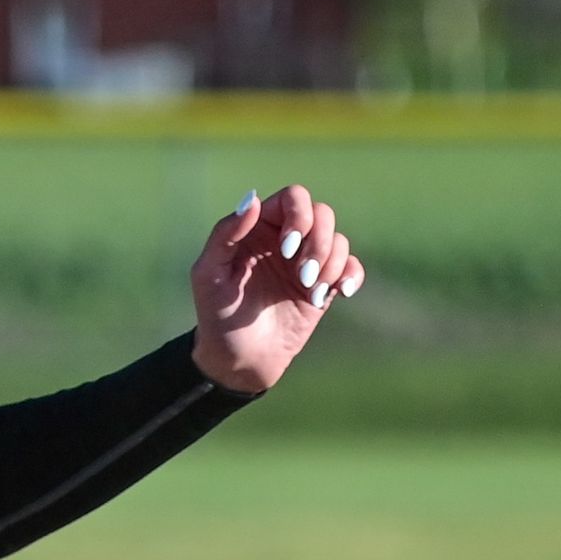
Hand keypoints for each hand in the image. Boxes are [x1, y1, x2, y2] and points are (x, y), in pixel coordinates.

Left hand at [191, 186, 362, 397]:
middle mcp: (286, 240)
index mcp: (260, 229)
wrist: (237, 361)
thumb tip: (253, 199)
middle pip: (322, 214)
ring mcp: (306, 263)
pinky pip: (350, 267)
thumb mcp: (209, 274)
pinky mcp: (322, 288)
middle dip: (319, 243)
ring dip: (331, 264)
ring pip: (338, 240)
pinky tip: (341, 293)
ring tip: (310, 292)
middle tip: (303, 276)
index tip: (287, 250)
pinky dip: (351, 275)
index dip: (299, 215)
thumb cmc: (217, 316)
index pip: (293, 198)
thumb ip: (225, 234)